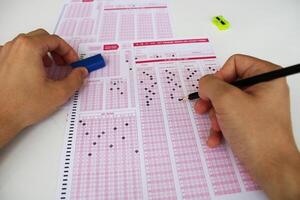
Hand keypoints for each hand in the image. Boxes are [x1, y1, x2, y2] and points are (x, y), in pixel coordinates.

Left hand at [0, 29, 87, 147]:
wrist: (0, 118)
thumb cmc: (21, 105)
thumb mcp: (59, 93)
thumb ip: (75, 79)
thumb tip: (81, 73)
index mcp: (29, 48)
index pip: (55, 40)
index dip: (68, 51)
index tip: (73, 62)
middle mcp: (15, 47)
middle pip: (41, 38)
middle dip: (57, 50)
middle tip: (64, 63)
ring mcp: (4, 54)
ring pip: (29, 44)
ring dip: (43, 53)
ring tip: (50, 69)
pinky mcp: (0, 64)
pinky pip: (18, 53)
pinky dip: (30, 58)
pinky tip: (35, 74)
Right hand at [194, 54, 299, 199]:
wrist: (271, 168)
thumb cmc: (255, 132)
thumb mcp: (227, 101)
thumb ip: (210, 85)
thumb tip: (204, 83)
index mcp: (267, 76)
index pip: (235, 62)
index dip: (219, 76)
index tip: (211, 93)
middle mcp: (265, 88)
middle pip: (228, 84)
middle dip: (214, 100)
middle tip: (203, 110)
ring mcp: (259, 106)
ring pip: (227, 102)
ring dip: (215, 116)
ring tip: (215, 128)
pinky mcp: (253, 122)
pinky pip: (232, 116)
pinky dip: (222, 126)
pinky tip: (216, 138)